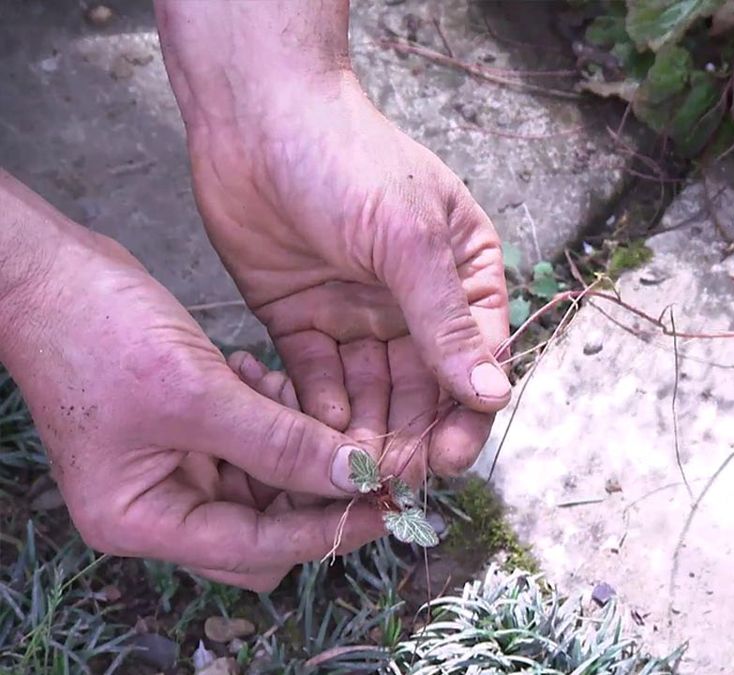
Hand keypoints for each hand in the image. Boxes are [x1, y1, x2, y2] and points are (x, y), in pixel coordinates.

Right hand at [0, 175, 383, 590]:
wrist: (47, 273)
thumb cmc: (97, 333)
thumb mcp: (196, 393)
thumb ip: (279, 444)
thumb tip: (354, 477)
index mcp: (143, 518)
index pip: (256, 549)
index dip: (325, 531)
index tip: (387, 507)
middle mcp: (157, 505)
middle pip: (264, 527)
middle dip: (311, 486)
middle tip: (361, 446)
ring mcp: (171, 468)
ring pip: (266, 480)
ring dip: (291, 440)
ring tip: (279, 387)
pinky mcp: (187, 430)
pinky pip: (251, 440)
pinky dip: (268, 413)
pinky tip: (258, 371)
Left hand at [184, 82, 511, 483]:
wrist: (254, 117)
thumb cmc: (348, 159)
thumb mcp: (408, 240)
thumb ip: (446, 322)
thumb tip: (492, 393)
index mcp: (462, 276)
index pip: (476, 359)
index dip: (465, 413)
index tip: (449, 458)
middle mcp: (414, 304)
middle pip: (423, 388)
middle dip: (411, 433)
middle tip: (394, 478)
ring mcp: (357, 315)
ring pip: (372, 393)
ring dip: (366, 430)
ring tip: (352, 467)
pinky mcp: (302, 323)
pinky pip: (319, 379)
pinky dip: (320, 407)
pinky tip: (316, 431)